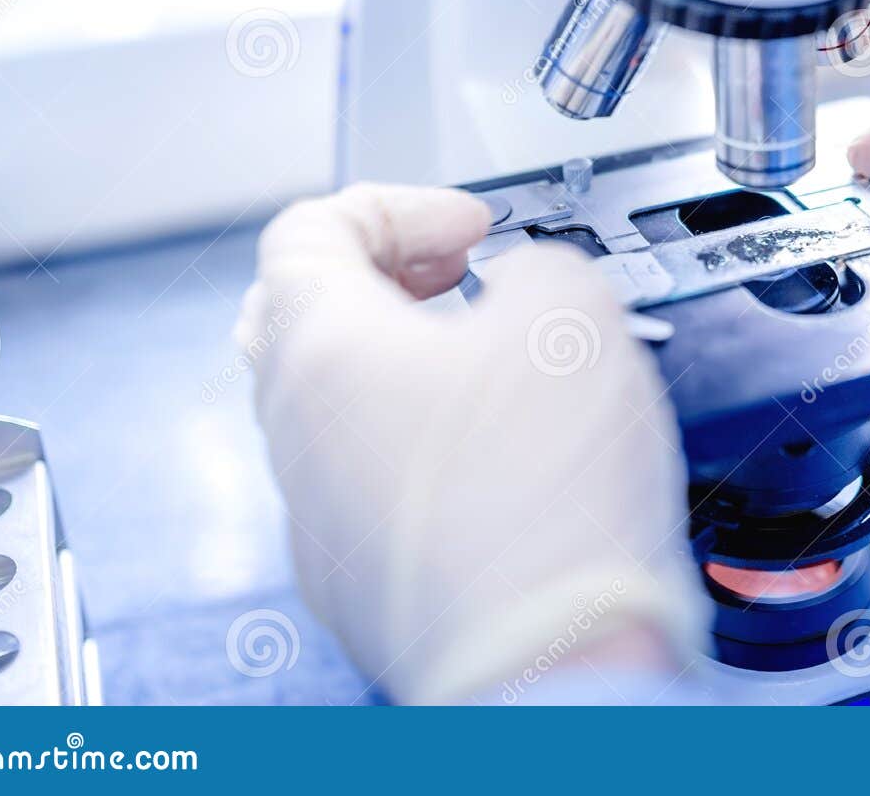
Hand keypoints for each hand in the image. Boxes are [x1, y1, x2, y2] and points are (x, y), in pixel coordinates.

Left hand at [236, 184, 706, 702]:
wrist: (552, 661)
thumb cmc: (543, 502)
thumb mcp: (572, 311)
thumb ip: (538, 262)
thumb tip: (526, 284)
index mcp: (320, 350)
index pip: (306, 232)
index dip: (397, 207)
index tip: (463, 226)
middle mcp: (296, 435)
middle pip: (300, 318)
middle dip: (385, 279)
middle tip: (456, 276)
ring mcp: (318, 516)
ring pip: (334, 408)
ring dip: (404, 364)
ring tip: (492, 365)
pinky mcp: (358, 580)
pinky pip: (367, 485)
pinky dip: (418, 446)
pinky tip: (500, 457)